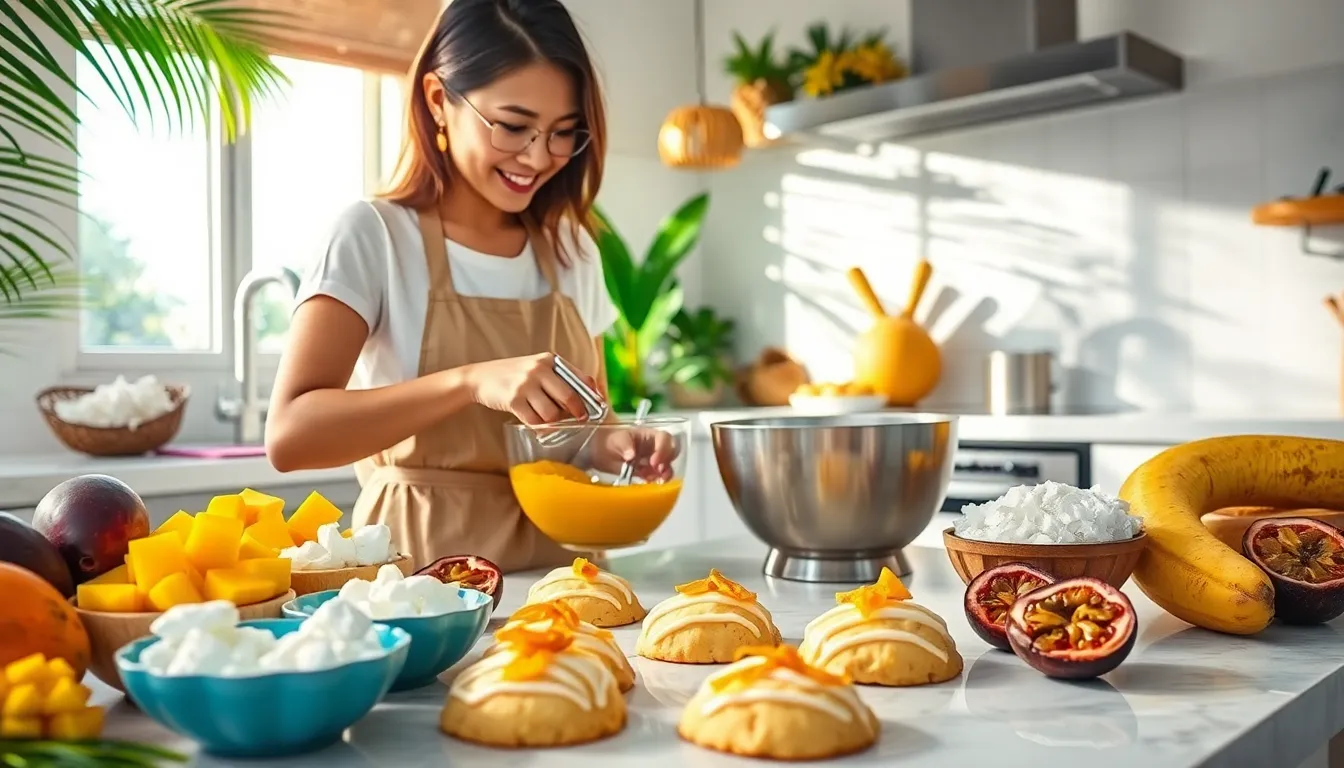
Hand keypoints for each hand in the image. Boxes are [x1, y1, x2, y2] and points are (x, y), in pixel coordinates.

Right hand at [465, 352, 596, 425]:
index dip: (592, 395)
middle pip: (569, 397)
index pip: (580, 378)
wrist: (480, 377)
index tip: (598, 406)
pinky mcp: (513, 400)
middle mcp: (539, 370)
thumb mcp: (538, 368)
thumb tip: (591, 394)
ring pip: (552, 413)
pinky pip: (534, 420)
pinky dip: (538, 426)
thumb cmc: (515, 376)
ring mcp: (525, 384)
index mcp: (549, 360)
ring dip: (552, 421)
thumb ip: (560, 378)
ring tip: (547, 418)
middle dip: (578, 412)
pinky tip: (536, 423)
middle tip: (580, 419)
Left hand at [594, 427, 680, 482]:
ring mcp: (653, 460)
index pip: (664, 438)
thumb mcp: (618, 439)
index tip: (654, 462)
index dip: (663, 449)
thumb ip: (625, 445)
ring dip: (666, 473)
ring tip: (659, 481)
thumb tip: (631, 455)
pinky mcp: (648, 472)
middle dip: (668, 461)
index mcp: (650, 435)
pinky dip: (657, 481)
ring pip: (667, 465)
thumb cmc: (613, 440)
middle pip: (672, 451)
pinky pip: (658, 477)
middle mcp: (655, 447)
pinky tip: (650, 484)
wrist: (602, 451)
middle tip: (658, 471)